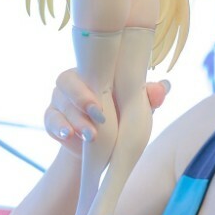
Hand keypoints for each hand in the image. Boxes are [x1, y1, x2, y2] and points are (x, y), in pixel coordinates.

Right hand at [44, 69, 169, 156]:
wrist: (101, 148)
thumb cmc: (120, 119)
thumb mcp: (136, 109)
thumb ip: (147, 97)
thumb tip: (164, 87)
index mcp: (93, 73)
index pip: (89, 66)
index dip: (95, 78)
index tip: (107, 99)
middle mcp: (72, 83)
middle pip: (67, 82)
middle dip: (82, 99)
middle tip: (100, 118)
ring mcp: (59, 100)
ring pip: (60, 104)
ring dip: (75, 120)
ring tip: (91, 136)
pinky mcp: (51, 118)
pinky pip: (50, 119)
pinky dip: (58, 127)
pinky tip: (68, 134)